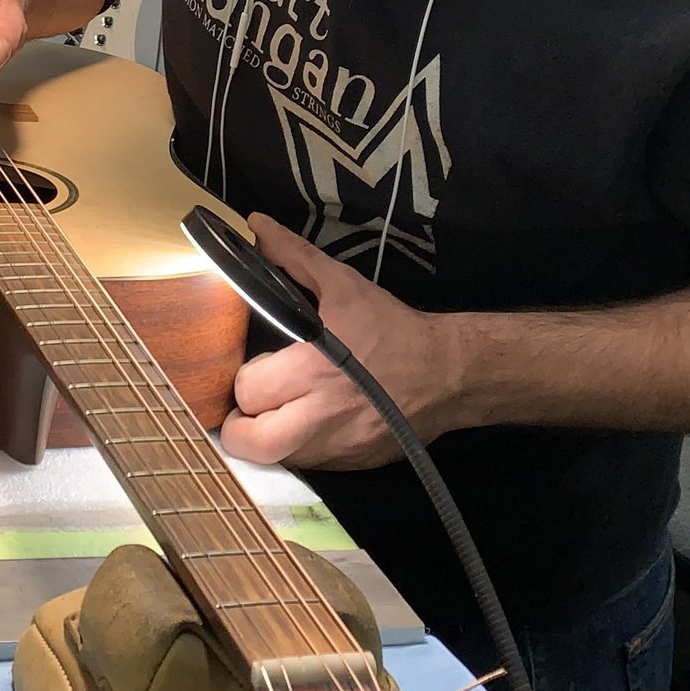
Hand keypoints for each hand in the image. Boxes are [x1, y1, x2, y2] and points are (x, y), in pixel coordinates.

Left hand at [218, 215, 474, 471]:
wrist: (447, 372)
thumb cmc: (389, 327)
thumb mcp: (343, 284)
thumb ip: (294, 255)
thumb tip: (257, 224)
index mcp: (311, 368)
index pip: (247, 389)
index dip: (243, 378)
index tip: (254, 368)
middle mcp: (319, 415)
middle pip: (252, 442)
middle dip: (241, 425)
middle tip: (252, 405)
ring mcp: (336, 447)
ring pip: (277, 460)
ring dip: (269, 440)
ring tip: (275, 417)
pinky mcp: (352, 466)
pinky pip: (309, 466)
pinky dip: (300, 449)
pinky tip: (309, 425)